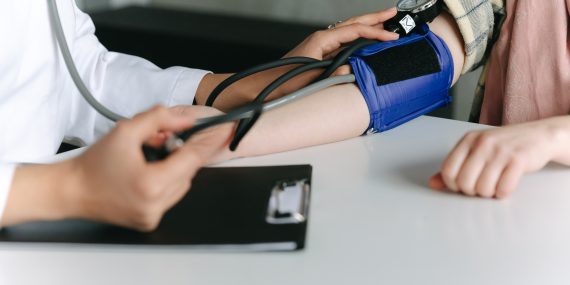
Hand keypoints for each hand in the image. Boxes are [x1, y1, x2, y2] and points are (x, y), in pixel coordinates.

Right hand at [68, 106, 232, 230]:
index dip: (208, 141)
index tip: (223, 130)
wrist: (71, 191)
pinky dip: (166, 183)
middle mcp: (156, 204)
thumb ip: (159, 119)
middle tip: (161, 143)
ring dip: (174, 169)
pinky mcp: (149, 221)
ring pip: (182, 185)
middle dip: (180, 154)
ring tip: (148, 160)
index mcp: (152, 184)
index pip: (192, 159)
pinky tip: (146, 175)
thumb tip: (186, 120)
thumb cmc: (94, 164)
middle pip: (188, 172)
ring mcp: (153, 216)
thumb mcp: (126, 131)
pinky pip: (170, 197)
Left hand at [285, 8, 398, 74]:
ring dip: (367, 25)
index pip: (355, 31)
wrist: (266, 85)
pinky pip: (344, 40)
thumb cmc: (284, 81)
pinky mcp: (320, 52)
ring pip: (349, 30)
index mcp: (321, 39)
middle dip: (374, 17)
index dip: (376, 32)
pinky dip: (358, 37)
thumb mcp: (312, 78)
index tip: (392, 36)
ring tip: (384, 22)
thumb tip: (351, 69)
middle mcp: (322, 38)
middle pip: (353, 23)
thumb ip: (333, 74)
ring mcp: (321, 44)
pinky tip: (365, 40)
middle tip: (393, 12)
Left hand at [428, 117, 569, 198]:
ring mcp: (500, 151)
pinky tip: (505, 185)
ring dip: (488, 193)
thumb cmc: (503, 146)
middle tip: (481, 185)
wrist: (539, 135)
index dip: (453, 185)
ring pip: (483, 188)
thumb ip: (454, 166)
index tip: (462, 185)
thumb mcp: (476, 150)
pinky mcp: (518, 160)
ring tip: (494, 184)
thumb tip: (433, 184)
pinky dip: (503, 193)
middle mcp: (482, 143)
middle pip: (464, 183)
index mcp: (468, 140)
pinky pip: (503, 189)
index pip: (448, 170)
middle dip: (471, 191)